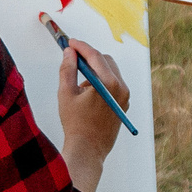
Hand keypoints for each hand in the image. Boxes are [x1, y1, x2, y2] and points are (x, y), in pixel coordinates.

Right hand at [55, 44, 131, 191]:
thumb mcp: (66, 93)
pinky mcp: (124, 104)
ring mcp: (125, 96)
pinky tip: (87, 93)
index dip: (81, 46)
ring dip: (95, 70)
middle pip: (105, 60)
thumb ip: (67, 69)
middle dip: (89, 57)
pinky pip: (114, 84)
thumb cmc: (76, 124)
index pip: (95, 56)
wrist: (88, 149)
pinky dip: (101, 81)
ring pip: (110, 72)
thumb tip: (69, 53)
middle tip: (72, 58)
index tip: (70, 42)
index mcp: (109, 84)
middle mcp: (121, 88)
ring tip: (78, 83)